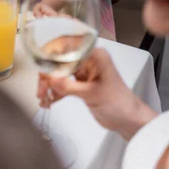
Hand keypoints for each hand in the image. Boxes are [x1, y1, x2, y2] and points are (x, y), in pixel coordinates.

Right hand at [37, 48, 154, 138]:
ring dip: (49, 84)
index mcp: (94, 55)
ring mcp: (82, 72)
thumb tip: (50, 79)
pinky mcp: (79, 84)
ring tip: (43, 98)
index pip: (68, 47)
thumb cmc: (118, 103)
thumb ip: (70, 87)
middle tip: (41, 88)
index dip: (52, 55)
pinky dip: (55, 91)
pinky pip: (62, 84)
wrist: (128, 121)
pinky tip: (49, 101)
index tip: (41, 66)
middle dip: (48, 74)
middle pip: (60, 60)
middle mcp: (87, 59)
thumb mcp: (93, 94)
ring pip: (59, 73)